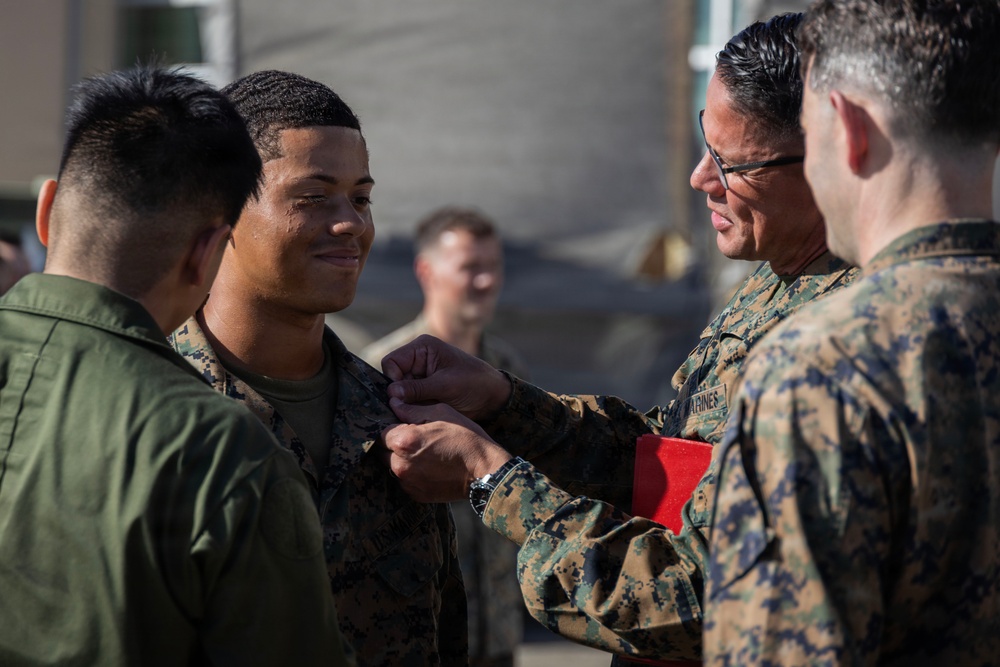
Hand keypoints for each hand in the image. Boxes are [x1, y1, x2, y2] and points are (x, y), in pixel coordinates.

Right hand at [381, 334, 511, 420]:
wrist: (493, 398)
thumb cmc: (474, 383)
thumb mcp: (445, 386)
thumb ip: (417, 389)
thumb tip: (390, 393)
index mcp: (422, 348)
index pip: (391, 362)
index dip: (392, 379)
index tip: (400, 396)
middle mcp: (417, 360)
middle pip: (393, 378)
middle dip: (400, 395)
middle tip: (411, 408)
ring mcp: (420, 377)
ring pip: (399, 393)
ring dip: (407, 404)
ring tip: (423, 410)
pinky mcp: (423, 392)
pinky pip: (408, 402)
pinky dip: (413, 409)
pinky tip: (424, 414)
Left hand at [381, 398, 512, 502]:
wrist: (484, 471)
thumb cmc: (465, 438)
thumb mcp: (441, 413)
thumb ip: (412, 409)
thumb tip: (393, 402)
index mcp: (403, 441)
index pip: (380, 432)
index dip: (391, 427)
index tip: (402, 425)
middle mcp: (400, 464)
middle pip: (382, 451)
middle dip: (393, 444)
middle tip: (414, 439)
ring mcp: (407, 482)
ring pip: (392, 466)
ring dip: (401, 459)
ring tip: (424, 453)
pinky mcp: (415, 495)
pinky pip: (405, 480)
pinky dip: (411, 473)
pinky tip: (429, 467)